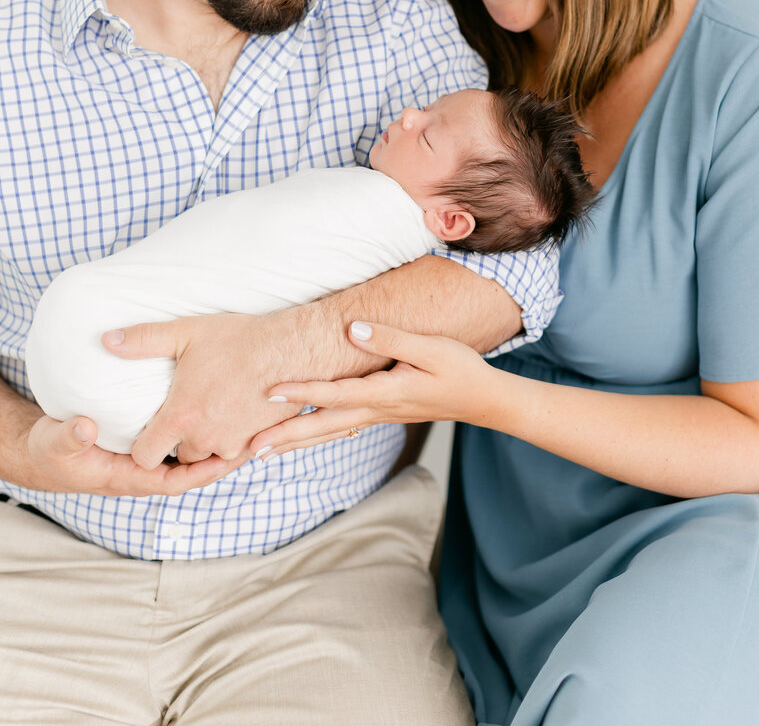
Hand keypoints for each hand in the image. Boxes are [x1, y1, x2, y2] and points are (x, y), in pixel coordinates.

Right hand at [18, 409, 240, 496]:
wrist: (46, 452)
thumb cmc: (52, 450)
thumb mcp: (57, 441)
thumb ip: (71, 436)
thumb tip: (88, 428)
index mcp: (127, 477)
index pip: (174, 481)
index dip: (202, 473)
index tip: (228, 460)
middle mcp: (143, 473)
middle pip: (192, 471)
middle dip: (224, 460)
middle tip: (257, 441)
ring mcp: (146, 463)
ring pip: (191, 460)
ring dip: (220, 448)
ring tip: (254, 429)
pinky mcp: (148, 449)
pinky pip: (181, 448)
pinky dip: (204, 438)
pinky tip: (226, 419)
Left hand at [102, 311, 303, 467]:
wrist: (291, 349)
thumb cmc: (238, 339)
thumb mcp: (187, 333)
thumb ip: (143, 340)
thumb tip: (107, 340)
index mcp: (181, 418)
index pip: (144, 457)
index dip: (143, 443)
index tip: (151, 425)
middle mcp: (205, 439)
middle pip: (178, 457)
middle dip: (178, 440)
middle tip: (186, 411)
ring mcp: (233, 446)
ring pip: (208, 456)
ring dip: (206, 441)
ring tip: (211, 410)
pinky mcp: (257, 445)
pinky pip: (235, 454)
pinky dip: (231, 439)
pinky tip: (234, 413)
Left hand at [248, 320, 498, 459]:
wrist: (485, 400)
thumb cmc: (460, 370)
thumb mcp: (430, 348)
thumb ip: (390, 339)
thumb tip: (350, 329)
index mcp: (385, 394)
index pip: (334, 394)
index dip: (301, 392)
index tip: (268, 393)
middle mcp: (377, 410)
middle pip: (323, 426)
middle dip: (285, 436)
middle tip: (249, 449)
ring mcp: (380, 416)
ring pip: (330, 433)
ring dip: (296, 442)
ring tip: (263, 452)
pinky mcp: (384, 414)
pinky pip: (342, 429)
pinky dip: (318, 436)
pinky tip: (305, 438)